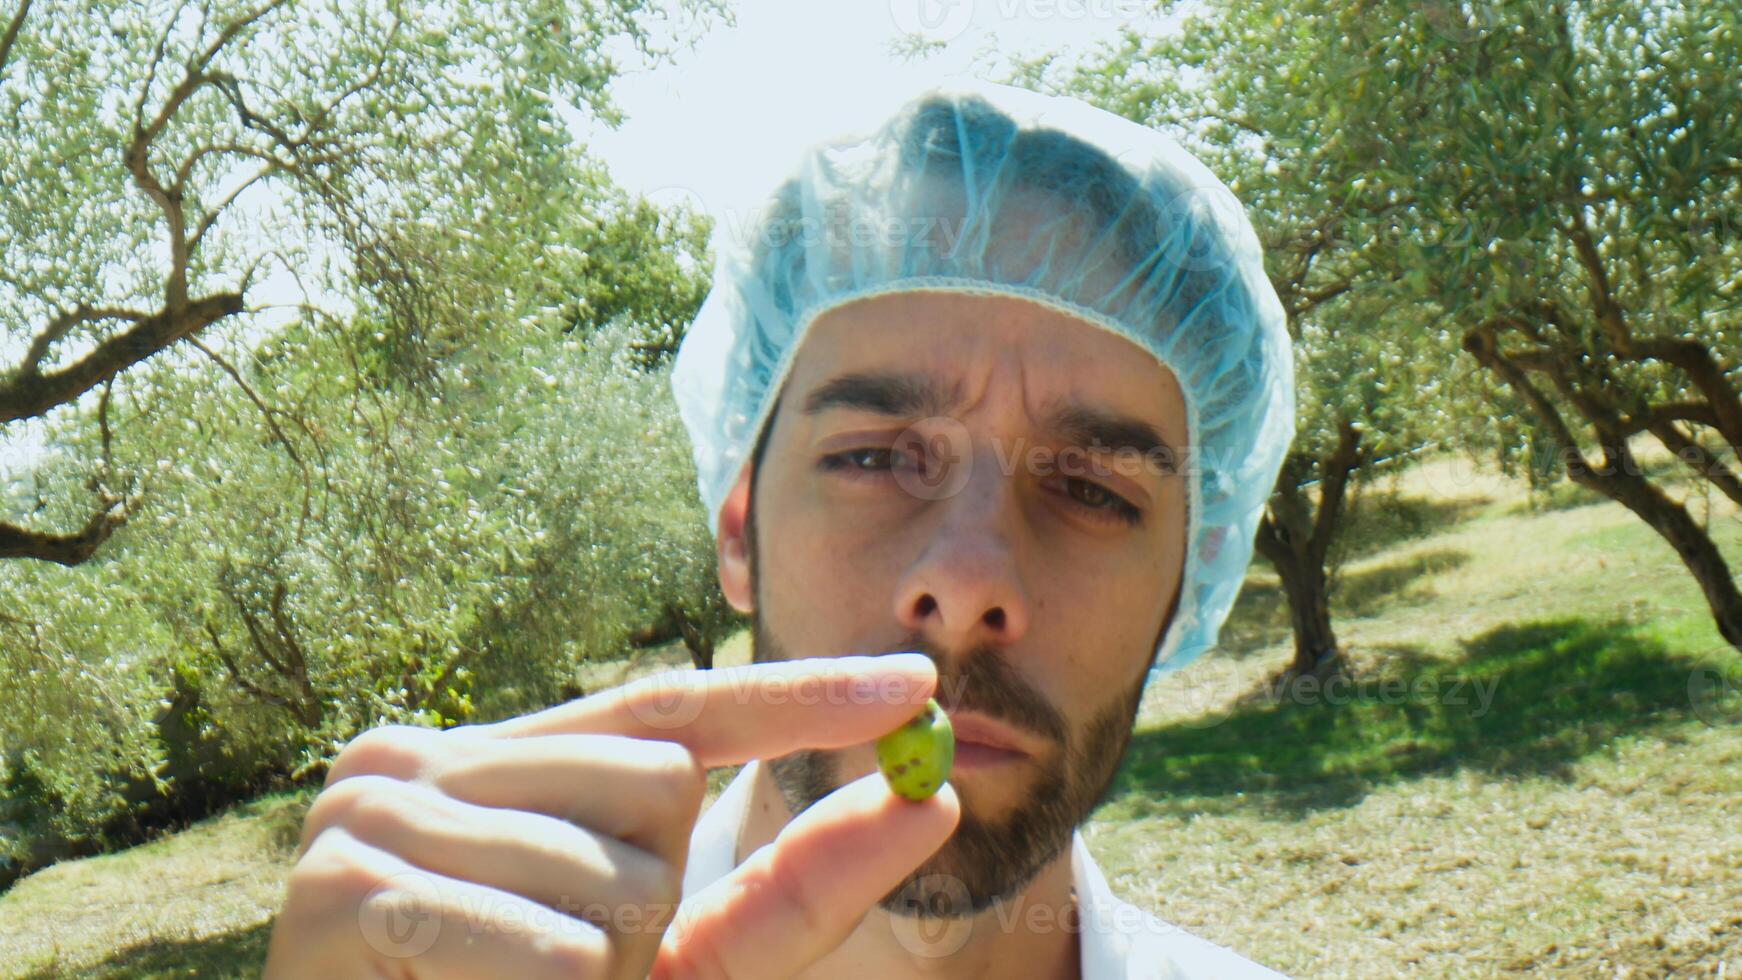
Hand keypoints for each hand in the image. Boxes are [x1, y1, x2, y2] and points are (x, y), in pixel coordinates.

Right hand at [262, 653, 959, 978]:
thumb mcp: (674, 962)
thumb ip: (791, 890)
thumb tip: (932, 802)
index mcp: (500, 765)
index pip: (673, 706)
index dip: (799, 694)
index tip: (916, 682)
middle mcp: (428, 757)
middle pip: (659, 783)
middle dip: (655, 905)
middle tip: (565, 973)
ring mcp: (375, 813)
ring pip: (615, 872)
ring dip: (604, 970)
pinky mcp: (342, 891)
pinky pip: (548, 945)